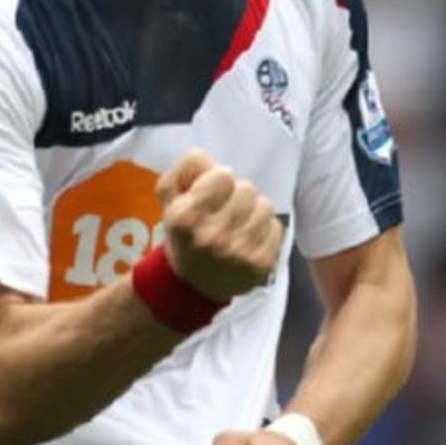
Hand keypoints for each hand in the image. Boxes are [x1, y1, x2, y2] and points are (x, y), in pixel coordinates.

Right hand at [156, 149, 282, 300]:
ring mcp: (239, 254)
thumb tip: (210, 160)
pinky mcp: (261, 265)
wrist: (192, 285)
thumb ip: (185, 168)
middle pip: (247, 189)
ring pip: (264, 206)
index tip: (212, 193)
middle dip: (236, 195)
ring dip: (253, 210)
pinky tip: (249, 239)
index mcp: (187, 218)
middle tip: (225, 210)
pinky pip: (276, 227)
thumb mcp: (169, 197)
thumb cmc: (183, 232)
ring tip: (239, 223)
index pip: (224, 175)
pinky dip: (264, 229)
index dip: (218, 180)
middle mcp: (213, 237)